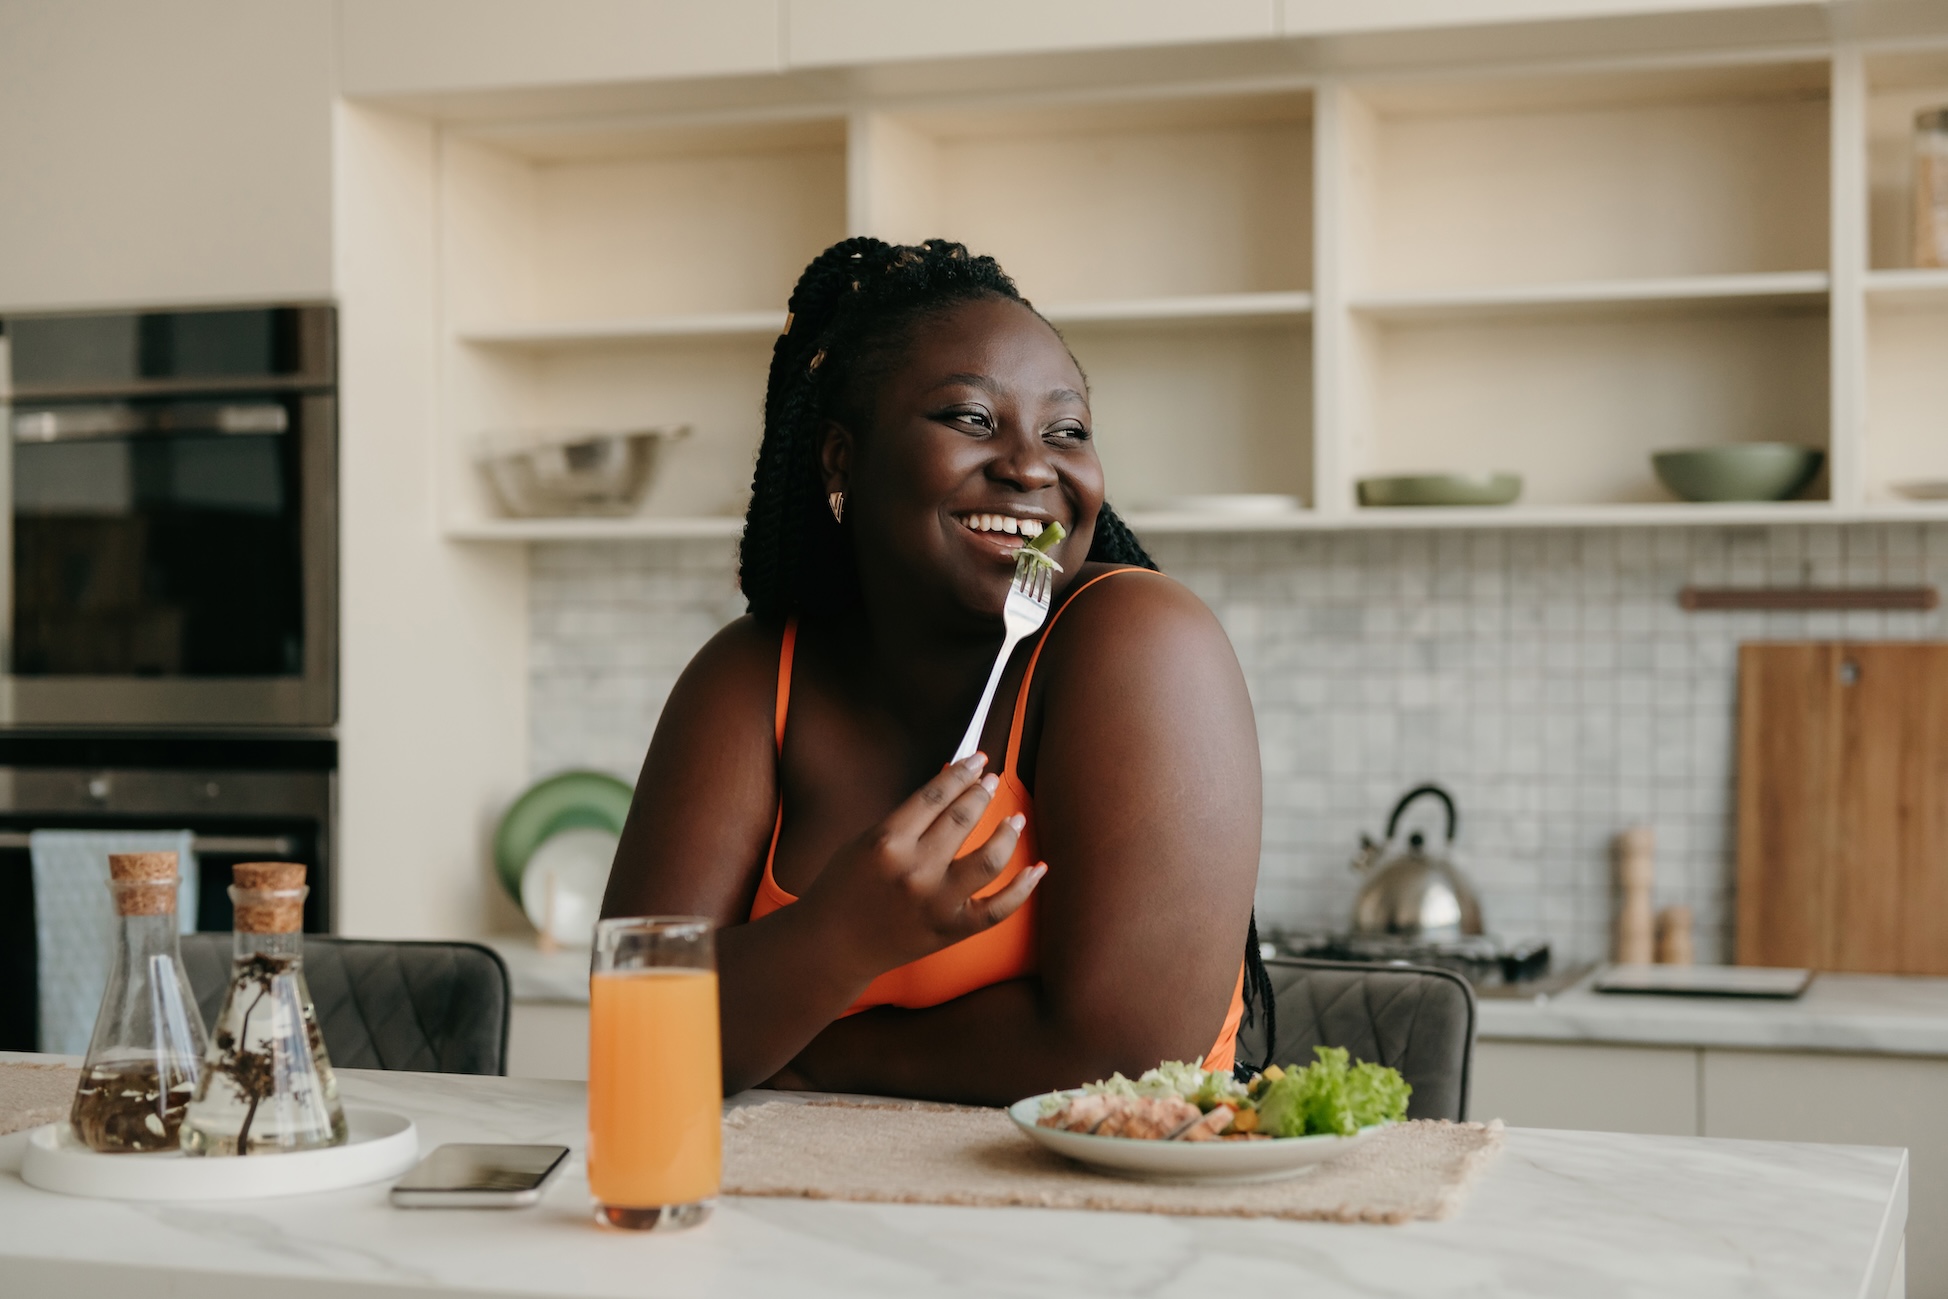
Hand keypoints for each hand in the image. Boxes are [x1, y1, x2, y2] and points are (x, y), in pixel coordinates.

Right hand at [798, 751, 1045, 981]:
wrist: (833, 946)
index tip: (977, 759)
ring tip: (1015, 819)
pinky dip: (1024, 888)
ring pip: (990, 859)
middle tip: (992, 780)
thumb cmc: (844, 887)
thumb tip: (951, 786)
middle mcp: (914, 871)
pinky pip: (999, 909)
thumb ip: (906, 818)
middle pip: (963, 819)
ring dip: (1008, 833)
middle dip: (982, 792)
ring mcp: (936, 903)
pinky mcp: (952, 930)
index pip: (935, 795)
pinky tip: (1037, 868)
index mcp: (886, 842)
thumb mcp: (865, 841)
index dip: (961, 772)